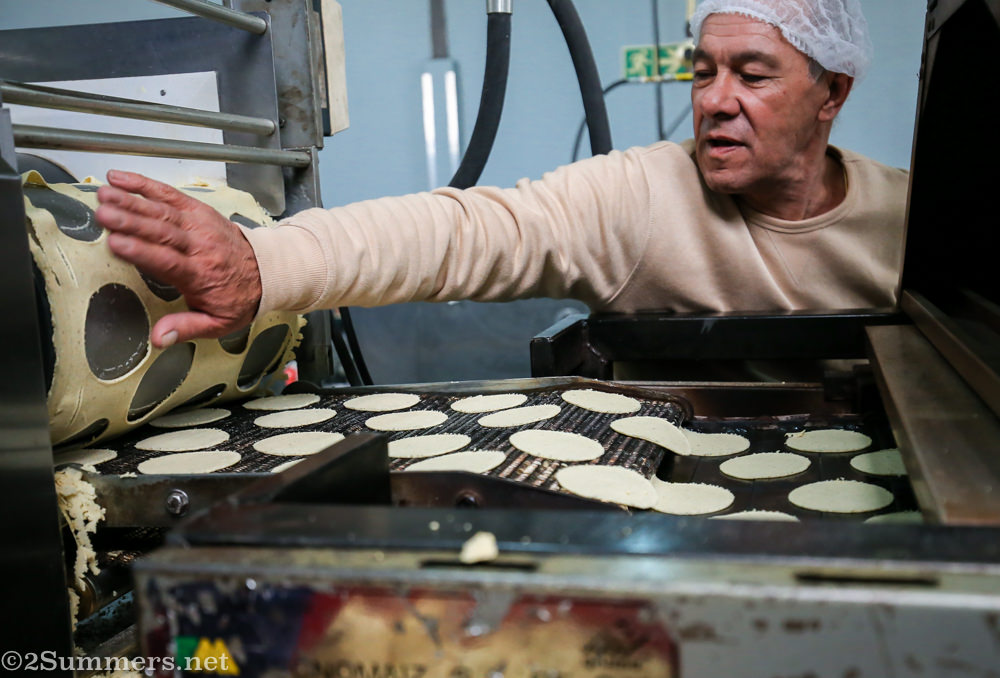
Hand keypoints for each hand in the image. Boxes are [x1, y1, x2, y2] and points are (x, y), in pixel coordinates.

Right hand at [96, 170, 262, 348]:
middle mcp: (200, 246)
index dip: (142, 252)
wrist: (267, 271)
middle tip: (103, 213)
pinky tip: (122, 179)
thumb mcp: (217, 323)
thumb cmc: (238, 297)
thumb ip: (186, 328)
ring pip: (163, 210)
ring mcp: (199, 225)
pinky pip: (170, 195)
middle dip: (131, 221)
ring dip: (132, 200)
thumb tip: (159, 338)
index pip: (168, 261)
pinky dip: (146, 185)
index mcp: (201, 274)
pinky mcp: (198, 211)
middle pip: (162, 231)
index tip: (117, 244)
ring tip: (104, 194)